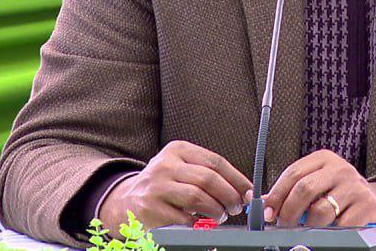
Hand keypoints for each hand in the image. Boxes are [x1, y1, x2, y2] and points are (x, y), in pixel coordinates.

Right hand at [99, 140, 251, 231]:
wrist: (127, 200)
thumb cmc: (165, 185)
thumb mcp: (182, 169)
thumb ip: (208, 174)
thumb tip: (244, 190)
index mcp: (178, 150)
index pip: (216, 162)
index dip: (237, 179)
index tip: (249, 192)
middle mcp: (165, 165)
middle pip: (209, 179)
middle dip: (229, 196)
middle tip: (235, 208)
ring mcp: (156, 186)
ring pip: (198, 198)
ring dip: (216, 211)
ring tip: (220, 216)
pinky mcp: (150, 208)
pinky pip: (183, 218)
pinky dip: (197, 224)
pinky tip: (200, 224)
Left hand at [263, 149, 375, 229]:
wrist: (372, 200)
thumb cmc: (337, 193)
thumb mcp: (315, 185)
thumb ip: (289, 191)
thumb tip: (259, 201)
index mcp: (323, 159)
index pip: (293, 173)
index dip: (276, 195)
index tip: (268, 213)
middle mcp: (340, 168)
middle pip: (305, 189)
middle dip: (288, 212)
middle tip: (282, 225)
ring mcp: (355, 186)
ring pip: (321, 211)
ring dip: (308, 227)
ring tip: (307, 230)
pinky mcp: (368, 204)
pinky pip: (341, 225)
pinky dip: (332, 233)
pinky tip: (331, 231)